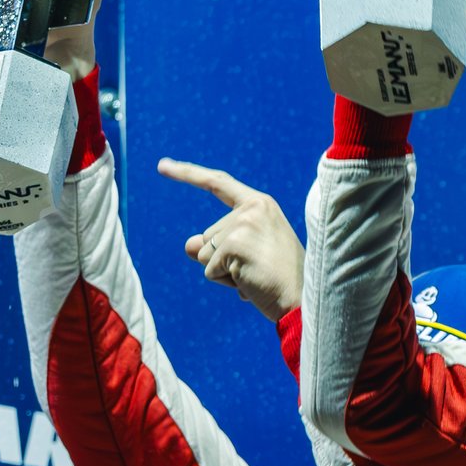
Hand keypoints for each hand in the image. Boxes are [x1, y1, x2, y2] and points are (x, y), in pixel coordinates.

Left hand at [158, 158, 304, 319]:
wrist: (303, 300)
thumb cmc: (279, 279)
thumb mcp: (247, 254)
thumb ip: (217, 244)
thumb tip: (188, 245)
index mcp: (260, 204)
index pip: (217, 184)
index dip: (188, 174)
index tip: (162, 165)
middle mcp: (251, 208)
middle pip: (207, 236)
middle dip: (222, 260)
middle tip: (255, 270)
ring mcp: (242, 225)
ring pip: (204, 255)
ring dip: (223, 273)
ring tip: (254, 276)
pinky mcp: (233, 245)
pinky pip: (209, 271)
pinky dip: (225, 282)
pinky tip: (250, 283)